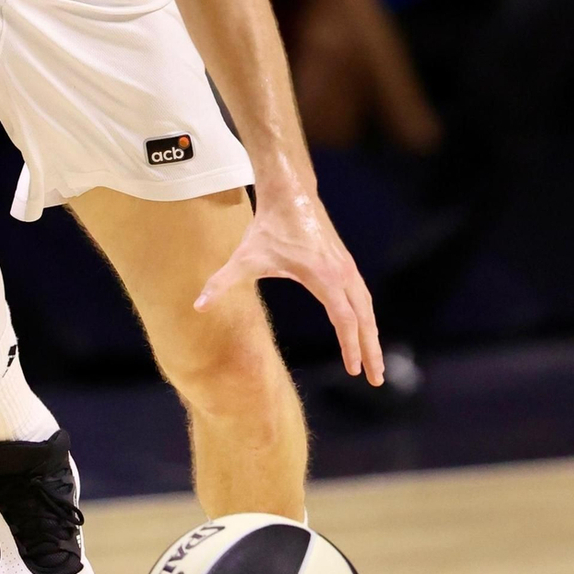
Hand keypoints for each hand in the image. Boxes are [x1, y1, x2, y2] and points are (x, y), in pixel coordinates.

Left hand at [195, 186, 384, 382]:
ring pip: (366, 307)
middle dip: (371, 350)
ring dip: (372, 335)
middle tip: (376, 379)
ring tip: (373, 360)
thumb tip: (198, 306)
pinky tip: (363, 328)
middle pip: (364, 319)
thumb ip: (222, 282)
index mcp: (324, 278)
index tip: (353, 371)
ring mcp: (347, 267)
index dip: (350, 347)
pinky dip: (366, 316)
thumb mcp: (244, 257)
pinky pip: (361, 295)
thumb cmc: (268, 227)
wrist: (290, 194)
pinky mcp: (345, 261)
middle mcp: (342, 273)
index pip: (344, 320)